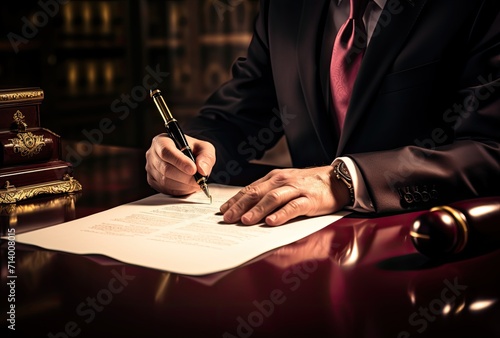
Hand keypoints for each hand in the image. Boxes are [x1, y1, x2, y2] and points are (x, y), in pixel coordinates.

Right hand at [145, 133, 215, 195]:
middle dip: (185, 177)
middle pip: (165, 169)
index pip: (166, 151)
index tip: (193, 169)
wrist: (186, 158)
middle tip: (199, 180)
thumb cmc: (193, 150)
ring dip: (183, 185)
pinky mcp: (153, 181)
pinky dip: (179, 191)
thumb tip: (202, 170)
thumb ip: (206, 156)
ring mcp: (150, 169)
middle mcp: (152, 154)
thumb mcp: (204, 148)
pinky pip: (165, 189)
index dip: (180, 162)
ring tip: (196, 183)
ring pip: (165, 181)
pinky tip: (188, 186)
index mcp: (162, 141)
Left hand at [220, 166, 350, 225]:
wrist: (337, 179)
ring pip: (273, 199)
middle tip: (227, 218)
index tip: (223, 211)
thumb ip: (268, 193)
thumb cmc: (308, 185)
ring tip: (245, 221)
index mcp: (274, 178)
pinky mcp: (310, 200)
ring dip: (257, 210)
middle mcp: (282, 181)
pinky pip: (294, 207)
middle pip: (257, 193)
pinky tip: (272, 222)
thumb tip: (247, 208)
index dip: (235, 200)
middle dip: (240, 206)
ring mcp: (296, 190)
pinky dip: (282, 214)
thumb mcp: (285, 184)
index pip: (250, 189)